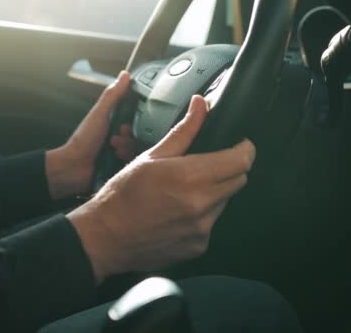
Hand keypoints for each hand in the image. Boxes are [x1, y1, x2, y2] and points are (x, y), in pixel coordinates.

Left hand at [45, 71, 129, 199]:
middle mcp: (118, 136)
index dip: (136, 117)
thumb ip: (113, 95)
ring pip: (137, 147)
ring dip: (127, 147)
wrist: (74, 168)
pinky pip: (135, 162)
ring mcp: (120, 152)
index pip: (135, 116)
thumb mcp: (100, 114)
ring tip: (114, 149)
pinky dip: (127, 159)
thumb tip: (124, 75)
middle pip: (138, 133)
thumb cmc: (83, 140)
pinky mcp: (122, 166)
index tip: (130, 120)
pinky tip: (117, 159)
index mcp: (113, 122)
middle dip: (129, 135)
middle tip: (118, 136)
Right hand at [67, 95, 255, 283]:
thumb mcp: (152, 156)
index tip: (241, 145)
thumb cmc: (123, 195)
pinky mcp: (199, 246)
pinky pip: (212, 223)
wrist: (104, 238)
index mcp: (191, 177)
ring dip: (214, 192)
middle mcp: (201, 204)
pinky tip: (179, 211)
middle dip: (230, 168)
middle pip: (239, 180)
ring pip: (225, 201)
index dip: (245, 149)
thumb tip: (200, 105)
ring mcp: (202, 228)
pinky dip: (202, 215)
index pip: (241, 160)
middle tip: (208, 164)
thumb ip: (184, 130)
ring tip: (185, 191)